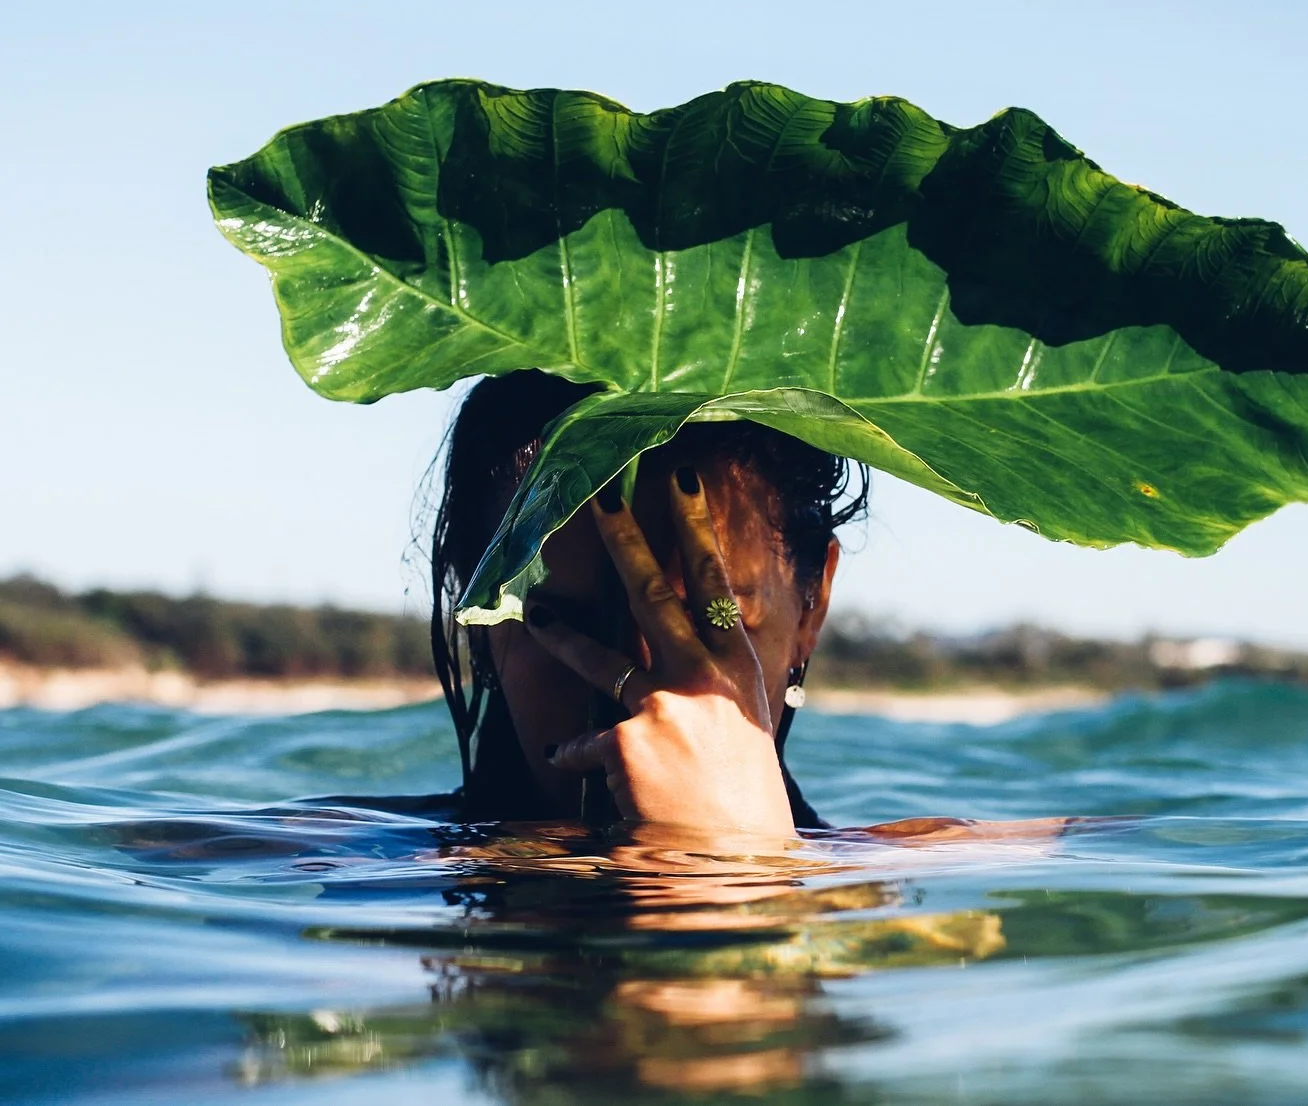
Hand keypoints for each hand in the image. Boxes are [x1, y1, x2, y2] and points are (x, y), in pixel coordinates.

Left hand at [523, 466, 795, 839]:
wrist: (732, 864)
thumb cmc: (742, 795)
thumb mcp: (745, 722)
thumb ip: (722, 672)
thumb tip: (723, 626)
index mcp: (736, 668)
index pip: (714, 580)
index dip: (694, 523)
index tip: (680, 471)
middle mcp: (703, 678)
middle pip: (656, 593)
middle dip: (626, 538)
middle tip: (601, 492)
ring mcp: (664, 709)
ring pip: (600, 656)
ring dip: (562, 632)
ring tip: (533, 609)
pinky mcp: (628, 746)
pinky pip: (586, 743)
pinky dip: (576, 755)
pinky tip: (566, 767)